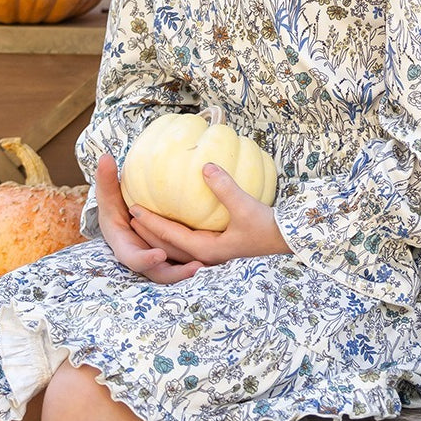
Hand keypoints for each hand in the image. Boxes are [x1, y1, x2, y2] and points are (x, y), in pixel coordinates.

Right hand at [95, 153, 204, 284]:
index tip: (159, 255)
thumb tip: (104, 157)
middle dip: (177, 273)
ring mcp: (158, 263)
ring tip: (211, 265)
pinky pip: (185, 263)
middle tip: (197, 267)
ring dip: (192, 271)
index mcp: (125, 249)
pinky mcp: (172, 260)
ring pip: (176, 271)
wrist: (119, 220)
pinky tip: (220, 254)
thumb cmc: (112, 206)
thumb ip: (105, 181)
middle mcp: (143, 260)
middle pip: (160, 273)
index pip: (134, 260)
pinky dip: (198, 262)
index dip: (146, 259)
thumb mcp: (108, 197)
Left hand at [127, 163, 292, 266]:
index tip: (133, 208)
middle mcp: (207, 255)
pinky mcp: (220, 248)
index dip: (151, 222)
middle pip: (168, 245)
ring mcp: (213, 254)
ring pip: (177, 246)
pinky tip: (175, 218)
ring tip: (144, 219)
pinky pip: (190, 241)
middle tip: (129, 214)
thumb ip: (225, 187)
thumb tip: (205, 166)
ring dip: (159, 234)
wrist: (290, 240)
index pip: (171, 236)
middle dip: (147, 232)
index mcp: (208, 249)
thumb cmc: (269, 227)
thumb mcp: (246, 206)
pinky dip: (176, 232)